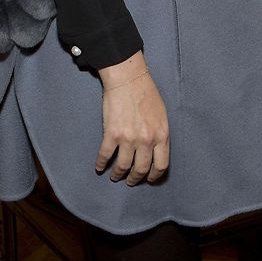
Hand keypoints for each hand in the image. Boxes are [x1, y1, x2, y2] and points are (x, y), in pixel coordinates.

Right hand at [97, 54, 169, 185]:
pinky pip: (105, 155)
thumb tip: (154, 151)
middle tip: (130, 181)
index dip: (154, 176)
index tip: (149, 179)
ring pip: (123, 166)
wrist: (128, 79)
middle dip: (135, 178)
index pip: (161, 165)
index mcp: (161, 135)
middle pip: (141, 169)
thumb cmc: (146, 93)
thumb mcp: (162, 116)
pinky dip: (101, 164)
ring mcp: (128, 139)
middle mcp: (146, 140)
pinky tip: (99, 167)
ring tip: (115, 176)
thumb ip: (159, 134)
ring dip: (118, 174)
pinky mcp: (111, 134)